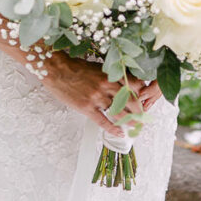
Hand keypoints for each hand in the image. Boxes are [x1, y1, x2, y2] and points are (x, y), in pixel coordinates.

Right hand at [41, 51, 162, 137]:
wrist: (56, 70)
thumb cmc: (76, 67)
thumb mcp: (98, 67)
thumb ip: (111, 76)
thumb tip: (124, 84)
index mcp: (110, 75)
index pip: (134, 86)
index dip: (141, 95)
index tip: (144, 100)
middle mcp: (106, 86)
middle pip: (131, 102)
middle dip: (139, 112)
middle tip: (143, 118)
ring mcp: (97, 98)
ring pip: (120, 114)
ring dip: (130, 122)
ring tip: (135, 127)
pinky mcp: (87, 108)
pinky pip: (103, 121)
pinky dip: (113, 129)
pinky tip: (119, 133)